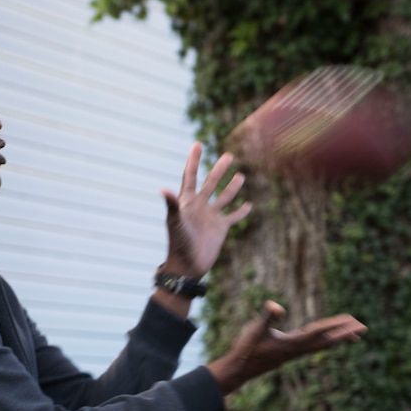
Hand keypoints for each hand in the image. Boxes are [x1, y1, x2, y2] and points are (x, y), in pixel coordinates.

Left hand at [160, 142, 251, 277]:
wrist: (187, 266)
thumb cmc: (178, 244)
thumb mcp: (175, 223)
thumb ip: (172, 206)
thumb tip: (162, 189)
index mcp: (187, 202)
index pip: (190, 176)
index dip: (193, 160)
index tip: (197, 144)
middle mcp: (200, 207)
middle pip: (211, 183)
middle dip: (219, 169)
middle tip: (229, 155)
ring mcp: (211, 217)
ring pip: (224, 198)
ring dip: (232, 188)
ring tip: (240, 176)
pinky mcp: (220, 229)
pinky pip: (233, 217)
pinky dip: (241, 212)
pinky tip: (248, 205)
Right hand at [207, 301, 366, 395]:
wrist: (241, 368)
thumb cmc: (248, 347)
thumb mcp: (256, 328)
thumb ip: (268, 316)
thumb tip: (276, 306)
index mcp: (293, 343)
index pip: (319, 332)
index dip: (335, 325)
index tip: (351, 320)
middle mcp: (298, 349)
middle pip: (327, 341)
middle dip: (345, 334)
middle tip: (363, 328)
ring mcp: (295, 352)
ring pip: (323, 345)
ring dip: (338, 338)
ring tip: (353, 335)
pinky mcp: (291, 353)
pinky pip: (315, 346)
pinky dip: (326, 341)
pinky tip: (327, 339)